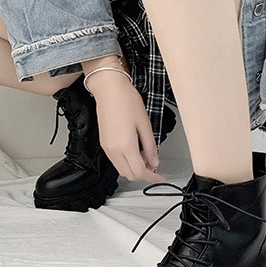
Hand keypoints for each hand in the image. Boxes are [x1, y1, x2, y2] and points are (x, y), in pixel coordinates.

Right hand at [84, 64, 163, 183]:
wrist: (109, 90)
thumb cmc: (126, 100)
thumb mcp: (145, 124)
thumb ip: (150, 146)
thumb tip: (154, 161)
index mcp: (125, 145)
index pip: (140, 172)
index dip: (153, 177)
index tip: (161, 176)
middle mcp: (113, 150)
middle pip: (130, 175)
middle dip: (144, 173)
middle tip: (154, 163)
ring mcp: (107, 148)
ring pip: (122, 170)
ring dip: (134, 168)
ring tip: (145, 154)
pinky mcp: (104, 144)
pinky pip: (116, 161)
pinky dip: (127, 161)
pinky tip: (134, 150)